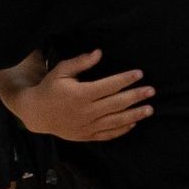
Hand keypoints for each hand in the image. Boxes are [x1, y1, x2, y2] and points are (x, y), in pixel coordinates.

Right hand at [2, 49, 153, 142]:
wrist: (36, 114)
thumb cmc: (50, 88)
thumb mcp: (61, 71)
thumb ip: (80, 62)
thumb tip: (99, 53)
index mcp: (81, 94)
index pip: (109, 85)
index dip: (125, 79)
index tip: (139, 74)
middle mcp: (86, 111)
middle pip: (116, 104)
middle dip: (136, 97)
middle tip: (151, 91)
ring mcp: (87, 126)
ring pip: (115, 121)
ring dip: (134, 115)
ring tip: (149, 109)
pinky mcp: (86, 135)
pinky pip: (107, 134)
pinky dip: (121, 130)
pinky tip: (133, 123)